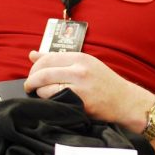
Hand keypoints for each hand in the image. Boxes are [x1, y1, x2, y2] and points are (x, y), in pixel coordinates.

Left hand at [24, 50, 151, 132]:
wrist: (125, 101)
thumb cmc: (105, 83)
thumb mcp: (84, 64)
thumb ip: (58, 59)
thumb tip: (32, 54)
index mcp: (80, 57)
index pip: (48, 57)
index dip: (35, 66)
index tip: (32, 73)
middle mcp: (79, 68)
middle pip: (44, 71)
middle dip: (31, 79)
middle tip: (29, 85)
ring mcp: (80, 85)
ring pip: (46, 85)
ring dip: (37, 90)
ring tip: (38, 93)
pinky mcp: (80, 100)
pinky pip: (54, 98)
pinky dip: (46, 99)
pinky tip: (48, 100)